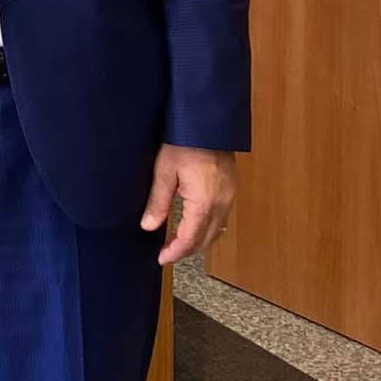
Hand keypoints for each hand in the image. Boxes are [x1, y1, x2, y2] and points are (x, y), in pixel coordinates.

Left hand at [141, 145, 237, 265]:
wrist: (208, 122)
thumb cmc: (184, 142)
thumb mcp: (164, 171)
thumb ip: (158, 202)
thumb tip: (149, 227)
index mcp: (203, 202)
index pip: (190, 239)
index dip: (175, 252)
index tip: (162, 259)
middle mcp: (221, 204)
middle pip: (206, 240)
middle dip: (186, 251)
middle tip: (167, 254)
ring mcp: (229, 197)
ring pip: (217, 231)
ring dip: (198, 241)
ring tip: (178, 243)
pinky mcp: (231, 190)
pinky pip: (222, 218)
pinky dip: (208, 228)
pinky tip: (195, 225)